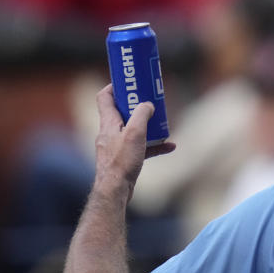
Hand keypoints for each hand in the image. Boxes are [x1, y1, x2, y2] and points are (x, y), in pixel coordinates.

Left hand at [94, 84, 174, 199]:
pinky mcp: (124, 159)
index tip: (129, 82)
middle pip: (121, 112)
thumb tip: (148, 104)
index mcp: (108, 123)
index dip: (115, 87)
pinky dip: (153, 144)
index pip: (105, 98)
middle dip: (137, 105)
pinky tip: (169, 146)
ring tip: (161, 122)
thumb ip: (142, 114)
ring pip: (132, 129)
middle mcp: (109, 133)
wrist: (115, 190)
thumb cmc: (122, 161)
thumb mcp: (135, 132)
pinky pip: (140, 146)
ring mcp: (116, 146)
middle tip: (150, 100)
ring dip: (147, 125)